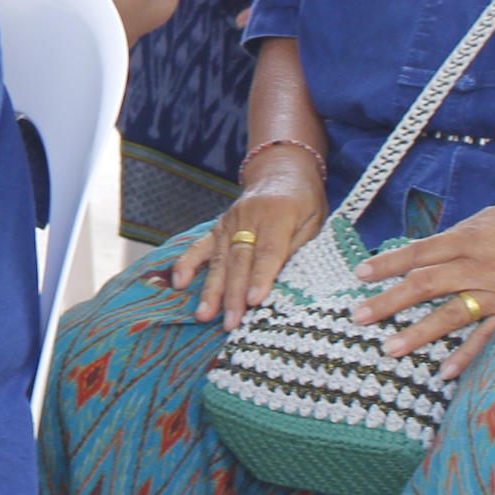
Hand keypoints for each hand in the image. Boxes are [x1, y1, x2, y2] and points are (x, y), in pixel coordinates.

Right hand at [170, 162, 327, 323]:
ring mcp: (229, 221)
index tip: (254, 301)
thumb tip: (285, 282)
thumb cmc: (304, 202)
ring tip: (205, 315)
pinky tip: (178, 283)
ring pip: (219, 259)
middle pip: (240, 260)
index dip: (261, 277)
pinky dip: (187, 264)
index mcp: (279, 213)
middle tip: (231, 322)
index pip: (268, 250)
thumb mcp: (315, 221)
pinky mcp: (218, 227)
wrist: (282, 172)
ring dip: (211, 289)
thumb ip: (299, 248)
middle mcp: (249, 216)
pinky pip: (200, 247)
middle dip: (234, 294)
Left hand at [354, 202, 494, 376]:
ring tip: (390, 349)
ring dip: (418, 333)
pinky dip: (467, 356)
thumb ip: (458, 237)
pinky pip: (488, 337)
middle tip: (358, 317)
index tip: (361, 274)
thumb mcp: (491, 219)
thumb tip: (425, 253)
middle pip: (425, 284)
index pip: (419, 252)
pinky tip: (445, 372)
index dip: (388, 263)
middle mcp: (479, 266)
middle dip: (389, 301)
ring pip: (451, 315)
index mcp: (470, 238)